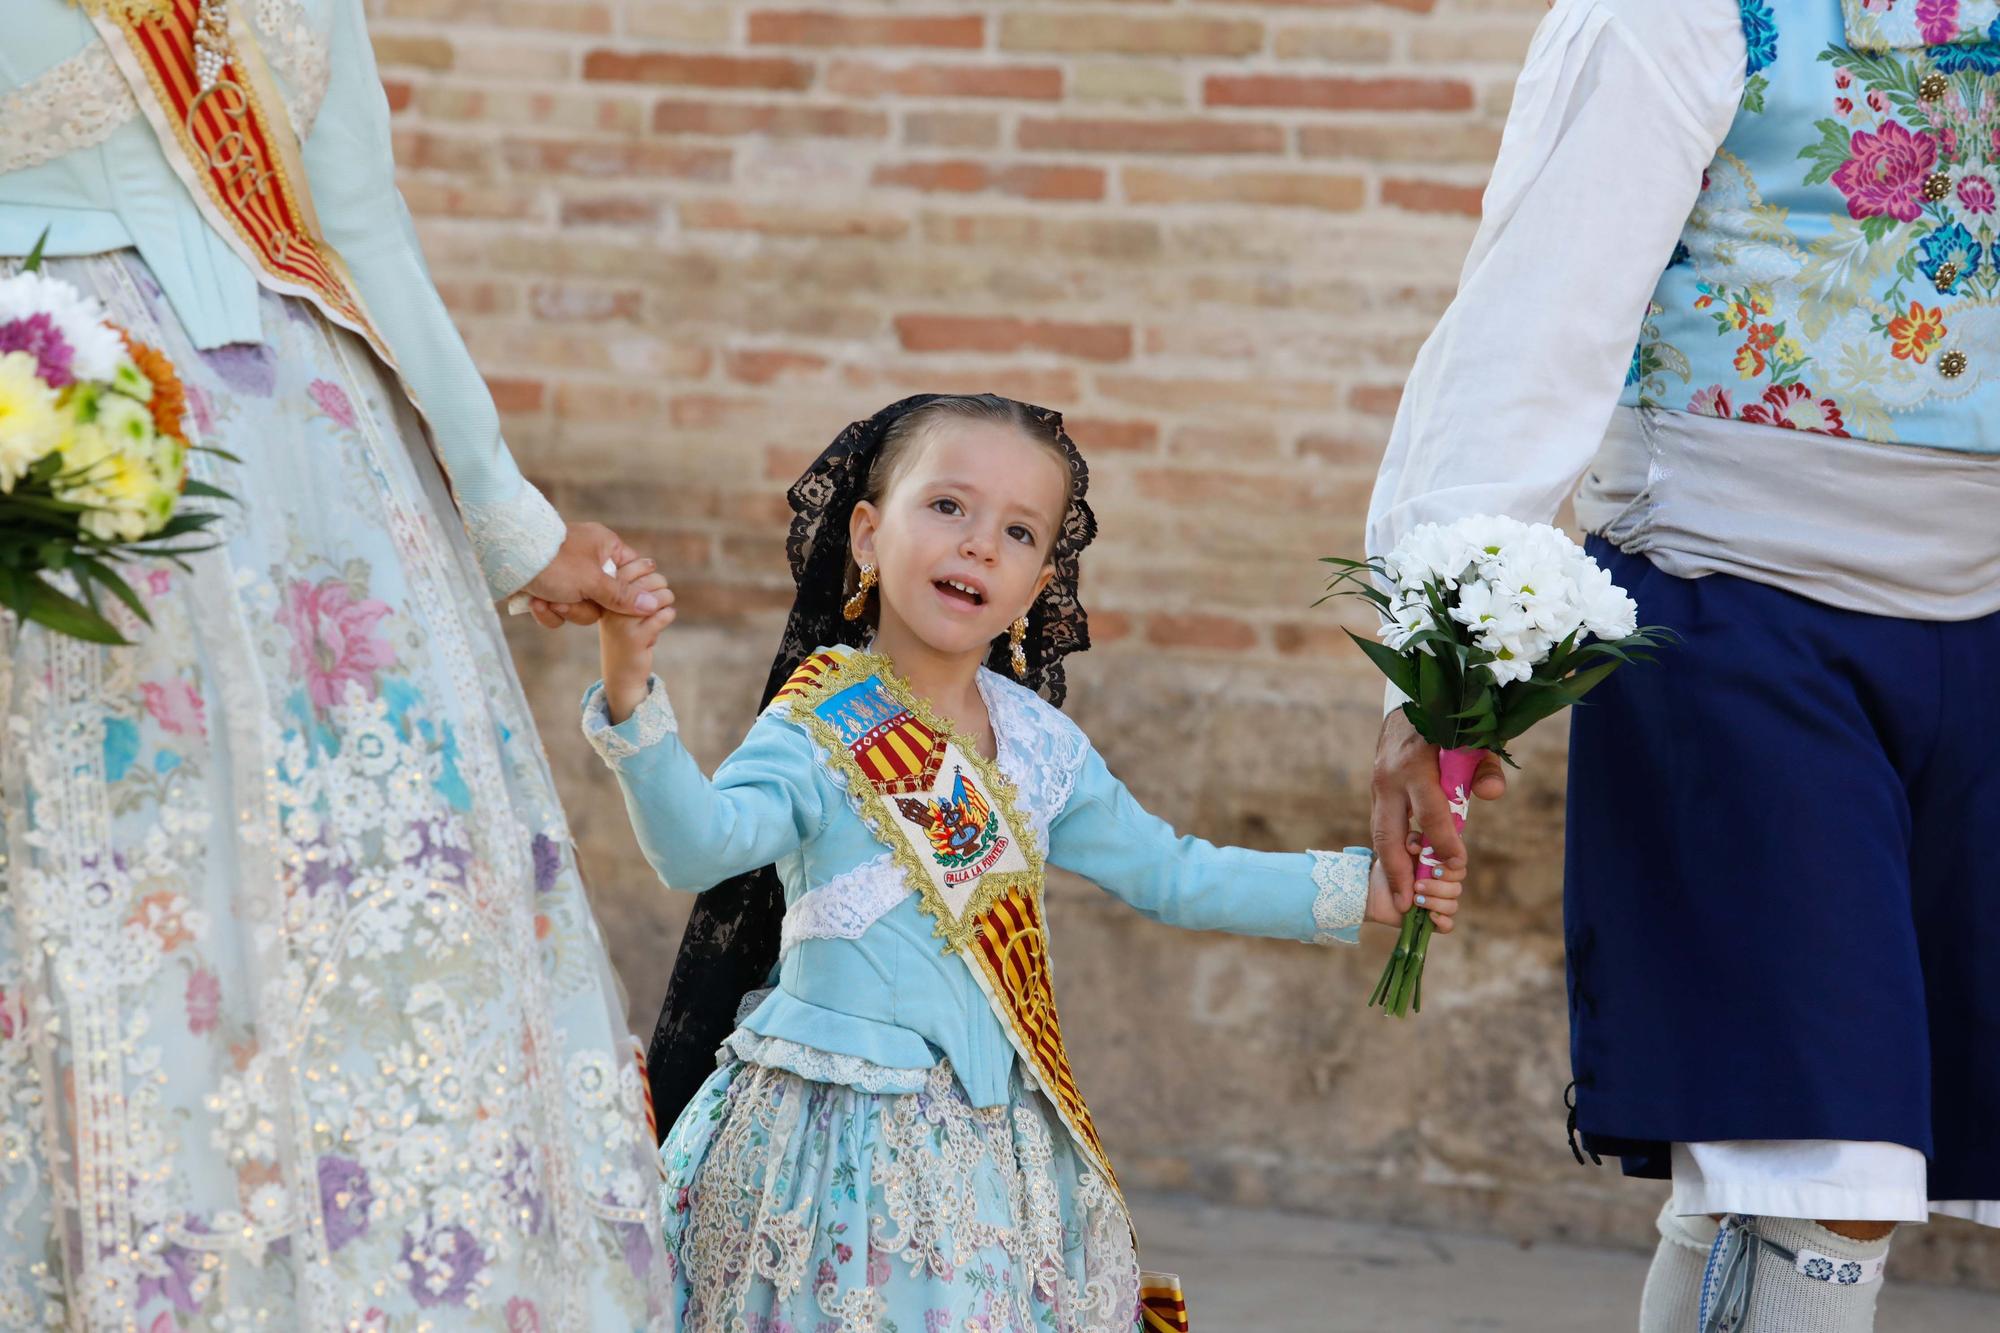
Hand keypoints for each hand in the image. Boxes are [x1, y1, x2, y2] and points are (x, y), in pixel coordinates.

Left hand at [521, 523, 659, 626]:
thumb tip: (654, 604)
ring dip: (563, 610)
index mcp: (605, 547)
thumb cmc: (553, 561)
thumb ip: (623, 596)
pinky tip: (535, 602)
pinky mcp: (549, 587)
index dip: (627, 593)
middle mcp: (589, 560)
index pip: (631, 573)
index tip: (619, 605)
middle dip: (582, 607)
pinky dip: (547, 611)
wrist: (504, 558)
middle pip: (605, 599)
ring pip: (582, 608)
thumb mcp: (592, 581)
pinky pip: (560, 610)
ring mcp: (568, 575)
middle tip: (566, 601)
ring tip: (545, 599)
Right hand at [599, 560, 676, 723]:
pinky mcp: (636, 638)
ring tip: (663, 609)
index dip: (645, 566)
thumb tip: (648, 562)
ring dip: (667, 600)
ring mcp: (622, 623)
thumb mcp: (620, 608)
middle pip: (648, 580)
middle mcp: (610, 607)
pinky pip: (663, 616)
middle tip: (662, 596)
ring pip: (658, 597)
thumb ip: (628, 587)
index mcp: (605, 596)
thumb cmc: (624, 634)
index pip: (628, 567)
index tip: (652, 570)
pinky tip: (663, 620)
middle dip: (661, 585)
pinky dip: (668, 616)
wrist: (621, 672)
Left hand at [1366, 833, 1464, 932]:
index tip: (1433, 869)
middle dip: (1438, 887)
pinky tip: (1429, 915)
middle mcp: (1443, 885)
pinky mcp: (1430, 920)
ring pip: (1452, 906)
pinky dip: (1442, 921)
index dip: (1450, 870)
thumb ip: (1411, 842)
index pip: (1459, 869)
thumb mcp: (1400, 848)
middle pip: (1456, 888)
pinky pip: (1448, 925)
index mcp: (1440, 867)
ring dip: (1435, 902)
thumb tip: (1417, 847)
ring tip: (1416, 899)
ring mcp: (1438, 903)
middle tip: (1417, 885)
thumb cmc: (1389, 866)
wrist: (1372, 889)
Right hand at [1370, 710, 1505, 914]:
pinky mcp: (1377, 792)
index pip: (1430, 812)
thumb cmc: (1449, 725)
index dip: (1444, 842)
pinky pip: (1382, 827)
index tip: (1457, 865)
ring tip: (1401, 899)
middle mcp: (1390, 779)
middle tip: (1407, 904)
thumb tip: (1490, 793)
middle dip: (1398, 871)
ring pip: (1379, 834)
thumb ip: (1485, 766)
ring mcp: (1378, 786)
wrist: (1409, 704)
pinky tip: (1401, 875)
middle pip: (1389, 833)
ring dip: (1390, 869)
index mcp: (1415, 765)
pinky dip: (1390, 853)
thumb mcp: (1473, 739)